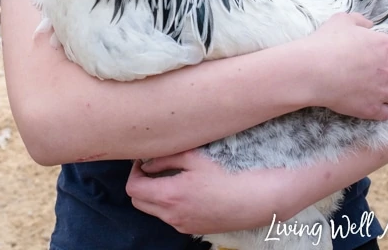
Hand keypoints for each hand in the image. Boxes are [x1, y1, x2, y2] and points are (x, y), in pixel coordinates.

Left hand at [126, 150, 285, 234]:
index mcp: (170, 195)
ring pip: (154, 211)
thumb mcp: (194, 158)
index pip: (134, 188)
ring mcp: (182, 225)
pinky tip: (185, 189)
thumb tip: (147, 163)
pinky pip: (170, 217)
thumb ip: (166, 159)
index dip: (134, 172)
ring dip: (154, 194)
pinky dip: (168, 203)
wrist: (253, 199)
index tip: (143, 160)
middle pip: (138, 202)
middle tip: (153, 167)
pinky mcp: (192, 229)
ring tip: (171, 176)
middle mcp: (172, 215)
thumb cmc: (225, 174)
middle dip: (141, 184)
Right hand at [302, 12, 387, 119]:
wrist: (311, 70)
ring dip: (386, 93)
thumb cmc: (326, 42)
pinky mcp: (372, 109)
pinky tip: (366, 101)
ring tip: (370, 89)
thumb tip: (369, 26)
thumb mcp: (342, 20)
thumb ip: (360, 21)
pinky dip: (378, 109)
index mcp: (387, 46)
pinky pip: (385, 113)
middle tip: (378, 75)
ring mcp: (382, 91)